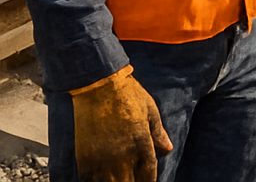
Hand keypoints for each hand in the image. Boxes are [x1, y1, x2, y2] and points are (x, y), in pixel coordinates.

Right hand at [70, 66, 171, 181]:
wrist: (99, 86)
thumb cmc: (128, 95)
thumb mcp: (150, 111)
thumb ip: (158, 133)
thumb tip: (167, 149)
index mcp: (142, 144)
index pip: (148, 175)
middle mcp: (122, 156)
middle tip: (134, 180)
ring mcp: (102, 159)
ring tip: (119, 179)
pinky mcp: (84, 158)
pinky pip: (89, 180)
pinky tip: (102, 179)